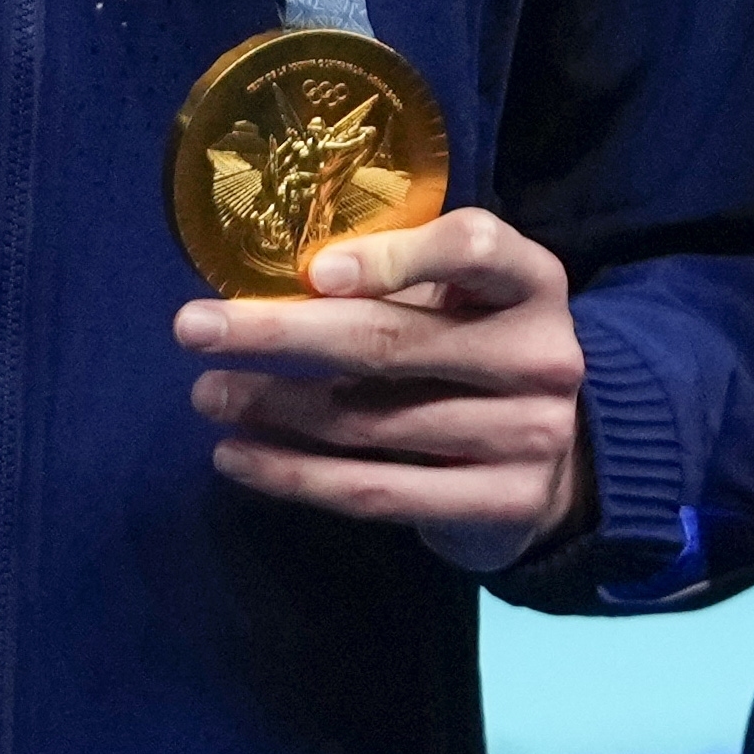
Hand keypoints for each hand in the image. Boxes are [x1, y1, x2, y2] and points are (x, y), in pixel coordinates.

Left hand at [180, 205, 591, 575]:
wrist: (560, 459)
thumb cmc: (479, 349)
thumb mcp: (461, 297)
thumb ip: (396, 276)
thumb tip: (280, 274)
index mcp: (532, 282)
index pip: (473, 248)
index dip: (393, 256)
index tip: (314, 271)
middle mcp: (541, 357)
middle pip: (393, 341)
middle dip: (279, 332)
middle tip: (193, 328)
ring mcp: (528, 436)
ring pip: (369, 421)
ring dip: (273, 407)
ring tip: (208, 395)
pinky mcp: (499, 505)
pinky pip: (375, 490)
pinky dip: (295, 474)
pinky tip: (238, 456)